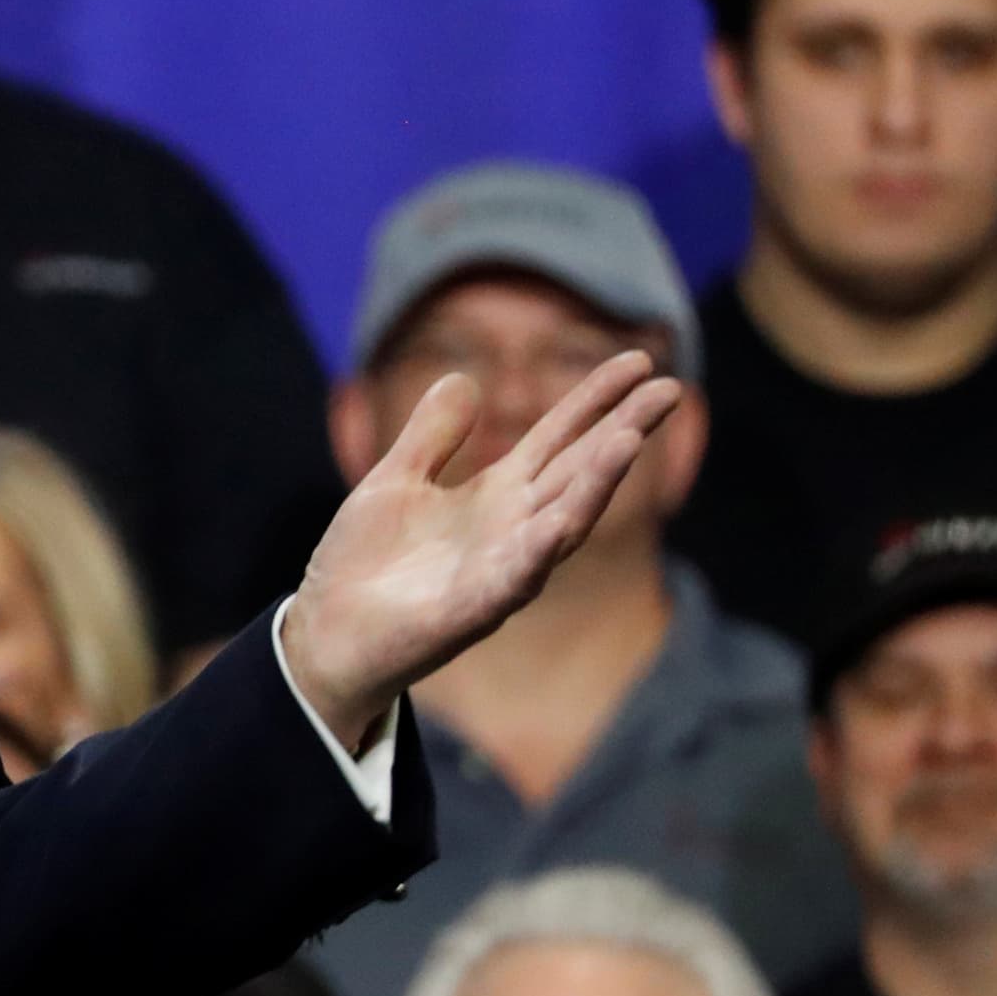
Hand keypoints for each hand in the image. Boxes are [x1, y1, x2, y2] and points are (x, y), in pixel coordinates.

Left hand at [281, 350, 682, 748]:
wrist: (324, 635)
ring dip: (596, 483)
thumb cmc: (364, 564)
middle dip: (624, 431)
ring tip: (629, 438)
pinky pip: (515, 580)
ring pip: (562, 523)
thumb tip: (462, 376)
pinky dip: (538, 553)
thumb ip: (430, 437)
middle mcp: (512, 529)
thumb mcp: (394, 482)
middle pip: (579, 472)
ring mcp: (498, 571)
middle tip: (672, 389)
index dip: (595, 399)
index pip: (559, 438)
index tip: (640, 360)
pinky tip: (560, 525)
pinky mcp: (471, 612)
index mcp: (495, 495)